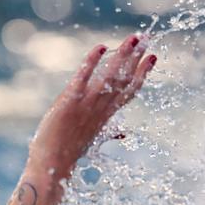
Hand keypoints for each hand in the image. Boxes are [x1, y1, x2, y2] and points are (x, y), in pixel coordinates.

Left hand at [30, 35, 155, 168]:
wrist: (51, 167)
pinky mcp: (70, 102)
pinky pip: (83, 78)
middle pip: (124, 79)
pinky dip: (92, 62)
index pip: (130, 91)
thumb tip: (124, 134)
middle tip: (148, 38)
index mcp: (106, 116)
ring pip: (110, 76)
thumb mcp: (92, 141)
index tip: (153, 57)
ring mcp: (87, 105)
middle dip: (137, 58)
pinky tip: (101, 47)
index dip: (142, 73)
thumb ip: (110, 132)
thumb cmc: (68, 154)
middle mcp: (100, 108)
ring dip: (123, 55)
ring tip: (134, 38)